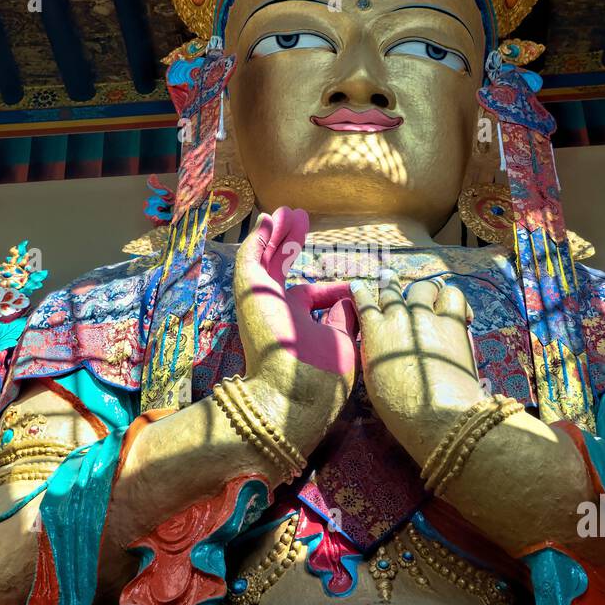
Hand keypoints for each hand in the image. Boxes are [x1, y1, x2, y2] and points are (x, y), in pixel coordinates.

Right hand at [234, 207, 357, 456]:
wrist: (296, 392)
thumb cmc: (324, 375)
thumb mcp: (343, 341)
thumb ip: (345, 316)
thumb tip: (354, 295)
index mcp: (299, 326)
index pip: (312, 297)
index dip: (333, 289)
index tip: (354, 285)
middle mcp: (277, 312)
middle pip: (282, 268)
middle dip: (291, 242)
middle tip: (299, 218)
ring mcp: (262, 301)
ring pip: (267, 258)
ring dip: (276, 233)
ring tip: (287, 211)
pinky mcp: (250, 292)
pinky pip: (251, 258)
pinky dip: (259, 238)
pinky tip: (269, 219)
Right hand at [350, 273, 483, 465]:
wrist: (435, 412)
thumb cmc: (400, 407)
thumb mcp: (374, 379)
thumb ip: (376, 354)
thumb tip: (383, 347)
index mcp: (374, 332)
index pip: (364, 302)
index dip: (362, 292)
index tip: (359, 286)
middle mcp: (398, 317)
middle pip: (391, 290)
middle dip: (388, 282)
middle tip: (387, 276)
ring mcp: (426, 316)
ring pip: (423, 287)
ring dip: (424, 288)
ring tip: (429, 288)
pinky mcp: (453, 322)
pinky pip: (453, 296)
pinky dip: (452, 298)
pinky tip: (458, 309)